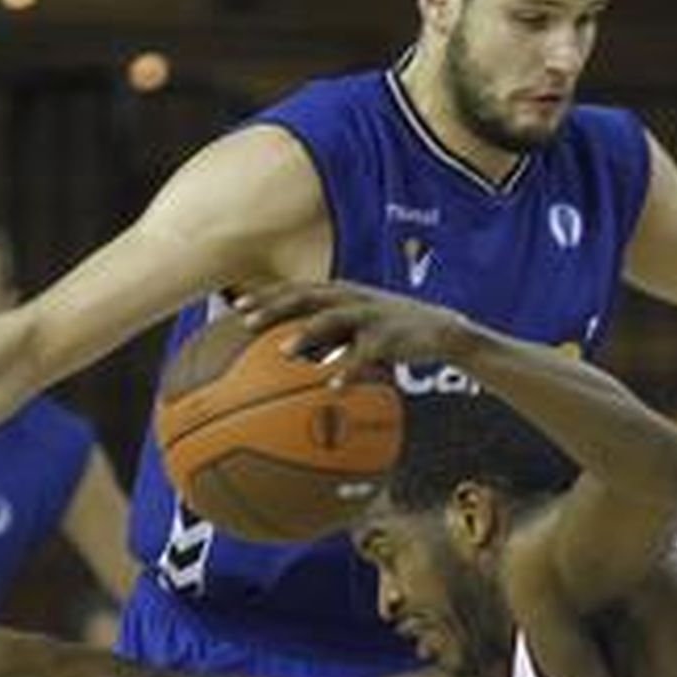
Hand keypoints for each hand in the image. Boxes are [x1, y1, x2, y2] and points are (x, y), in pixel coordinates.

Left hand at [232, 279, 471, 371]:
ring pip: (332, 320)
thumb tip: (291, 358)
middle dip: (274, 307)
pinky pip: (364, 355)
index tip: (236, 307)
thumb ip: (327, 337)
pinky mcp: (388, 338)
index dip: (266, 296)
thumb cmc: (389, 332)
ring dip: (306, 334)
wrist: (440, 329)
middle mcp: (349, 298)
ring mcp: (369, 316)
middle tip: (245, 322)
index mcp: (338, 294)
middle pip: (305, 297)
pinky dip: (347, 370)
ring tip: (283, 352)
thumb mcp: (356, 328)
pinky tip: (333, 387)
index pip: (295, 289)